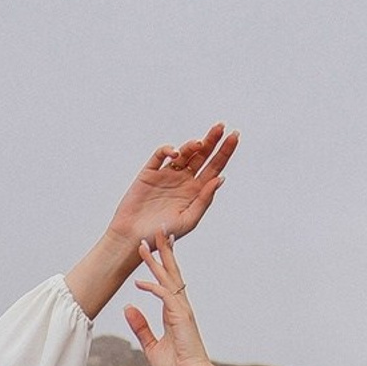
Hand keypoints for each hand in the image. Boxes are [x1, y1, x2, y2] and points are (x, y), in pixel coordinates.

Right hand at [104, 123, 237, 251]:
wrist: (132, 238)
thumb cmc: (161, 235)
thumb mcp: (189, 220)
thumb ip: (204, 200)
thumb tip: (220, 178)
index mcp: (196, 191)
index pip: (215, 167)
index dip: (225, 151)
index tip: (234, 137)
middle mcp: (183, 180)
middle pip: (202, 155)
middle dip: (212, 140)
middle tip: (220, 127)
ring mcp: (166, 175)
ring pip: (184, 153)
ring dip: (193, 144)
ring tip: (200, 143)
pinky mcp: (149, 173)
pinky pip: (160, 156)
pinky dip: (168, 150)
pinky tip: (175, 153)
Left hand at [124, 230, 224, 365]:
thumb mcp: (151, 346)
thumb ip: (140, 326)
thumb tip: (128, 307)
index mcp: (174, 312)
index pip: (167, 282)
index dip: (158, 266)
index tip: (150, 252)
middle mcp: (180, 306)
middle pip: (171, 273)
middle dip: (162, 252)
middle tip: (157, 231)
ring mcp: (182, 310)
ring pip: (170, 278)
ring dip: (158, 259)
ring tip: (149, 241)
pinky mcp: (181, 317)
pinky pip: (165, 296)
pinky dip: (153, 287)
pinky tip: (139, 282)